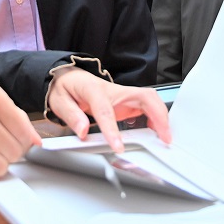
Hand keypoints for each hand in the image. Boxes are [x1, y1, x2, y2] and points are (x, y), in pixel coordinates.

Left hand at [46, 69, 171, 151]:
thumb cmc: (65, 88)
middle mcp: (113, 89)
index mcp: (93, 89)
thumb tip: (82, 131)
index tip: (118, 146)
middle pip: (143, 96)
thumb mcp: (59, 101)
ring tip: (164, 137)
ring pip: (150, 99)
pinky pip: (147, 106)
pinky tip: (155, 131)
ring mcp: (123, 94)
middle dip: (158, 115)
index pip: (105, 109)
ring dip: (161, 116)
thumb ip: (71, 115)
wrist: (68, 77)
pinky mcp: (127, 101)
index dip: (112, 129)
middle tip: (164, 137)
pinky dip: (156, 118)